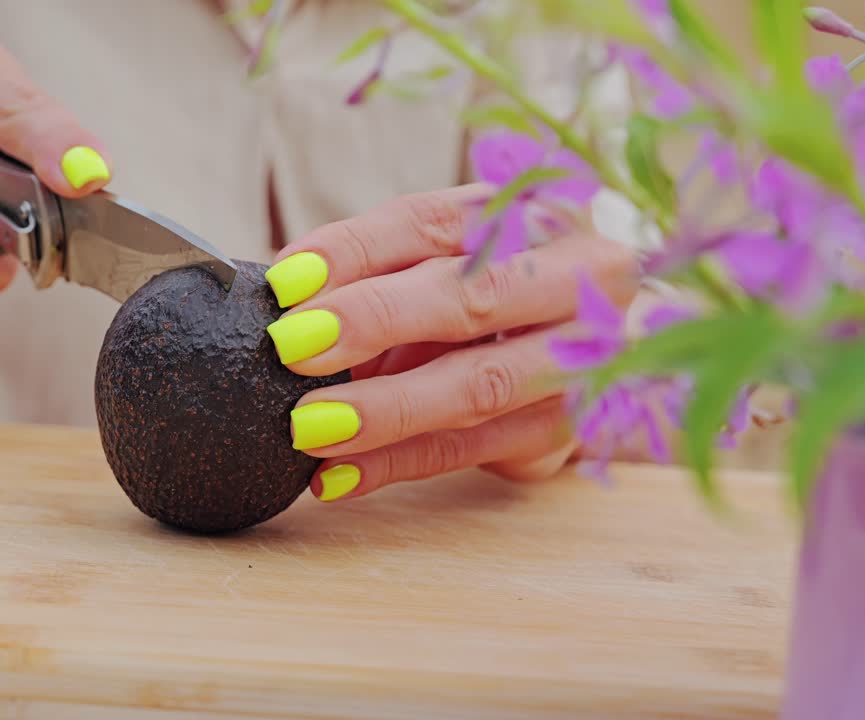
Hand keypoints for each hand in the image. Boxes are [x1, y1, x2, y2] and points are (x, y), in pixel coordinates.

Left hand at [263, 185, 639, 501]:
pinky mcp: (563, 429)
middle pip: (473, 293)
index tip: (286, 281)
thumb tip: (283, 296)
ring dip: (384, 409)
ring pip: (479, 384)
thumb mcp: (438, 264)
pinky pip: (470, 449)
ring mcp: (581, 358)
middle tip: (292, 345)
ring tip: (306, 426)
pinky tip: (336, 475)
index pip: (436, 221)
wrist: (572, 356)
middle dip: (375, 319)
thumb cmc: (482, 294)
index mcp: (533, 212)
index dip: (357, 248)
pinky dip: (396, 463)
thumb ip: (374, 274)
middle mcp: (579, 276)